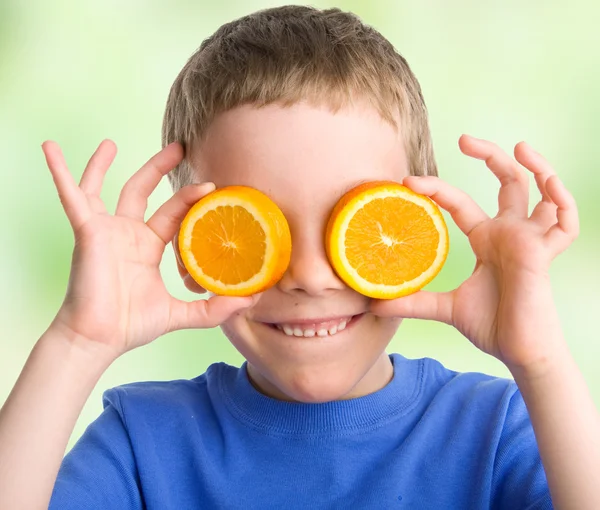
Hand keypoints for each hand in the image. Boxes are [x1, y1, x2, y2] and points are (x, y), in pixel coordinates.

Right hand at [43, 139, 253, 357]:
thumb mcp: (181, 313)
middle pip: (143, 190)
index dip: (189, 198)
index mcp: (147, 246)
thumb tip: (250, 301)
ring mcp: (104, 230)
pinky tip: (49, 145)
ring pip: (104, 187)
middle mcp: (126, 233)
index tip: (210, 184)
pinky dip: (61, 171)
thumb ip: (213, 308)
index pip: (172, 213)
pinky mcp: (87, 231)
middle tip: (180, 147)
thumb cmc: (132, 326)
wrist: (99, 339)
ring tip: (111, 141)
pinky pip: (71, 195)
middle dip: (160, 167)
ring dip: (105, 164)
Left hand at [370, 135, 578, 372]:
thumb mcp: (445, 308)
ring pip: (542, 191)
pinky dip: (561, 200)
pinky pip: (565, 221)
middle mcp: (509, 233)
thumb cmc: (491, 325)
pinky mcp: (546, 253)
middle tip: (463, 138)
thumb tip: (372, 306)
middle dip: (490, 155)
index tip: (408, 182)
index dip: (437, 189)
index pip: (460, 203)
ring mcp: (530, 240)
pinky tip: (547, 185)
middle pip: (507, 181)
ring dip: (537, 166)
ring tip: (518, 146)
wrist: (517, 352)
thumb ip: (412, 302)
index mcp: (486, 239)